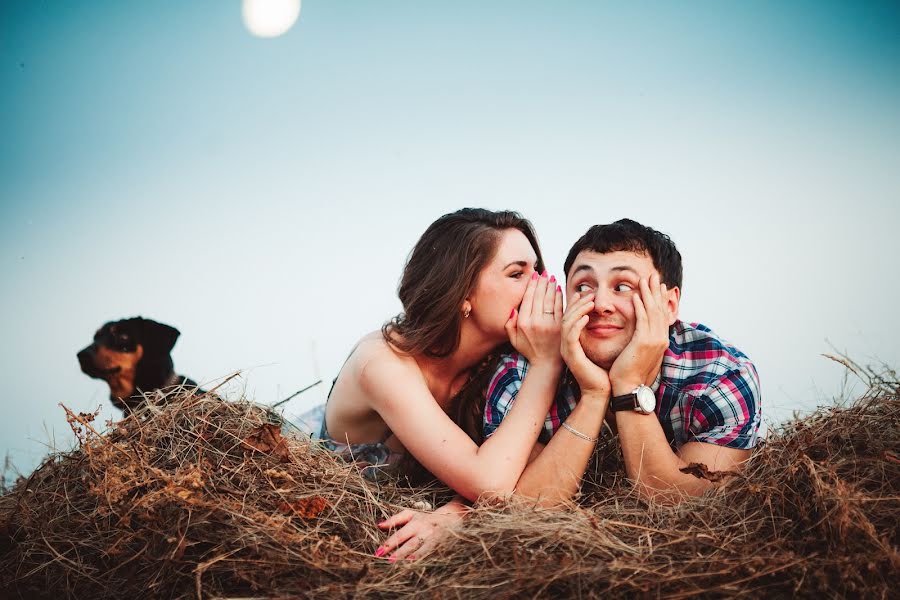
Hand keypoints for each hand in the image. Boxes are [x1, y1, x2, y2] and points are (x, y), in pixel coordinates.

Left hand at [375, 502, 466, 560]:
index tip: (378, 552)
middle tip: (388, 560)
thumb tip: (378, 525)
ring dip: (410, 557)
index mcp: (415, 522)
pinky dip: (421, 559)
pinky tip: (414, 565)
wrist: (449, 519)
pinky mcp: (438, 546)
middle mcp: (423, 531)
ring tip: (401, 564)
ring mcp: (432, 540)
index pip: (399, 534)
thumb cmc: (424, 518)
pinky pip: (428, 554)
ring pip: (420, 550)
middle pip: (409, 543)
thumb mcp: (409, 514)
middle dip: (398, 552)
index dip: (389, 543)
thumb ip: (394, 520)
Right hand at [506, 271, 562, 367]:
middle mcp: (535, 322)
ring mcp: (548, 324)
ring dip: (551, 286)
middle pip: (539, 296)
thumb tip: (513, 309)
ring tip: (552, 277)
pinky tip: (559, 289)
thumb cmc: (530, 350)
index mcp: (522, 323)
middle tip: (544, 272)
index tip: (535, 276)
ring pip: (549, 299)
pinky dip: (559, 297)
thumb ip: (509, 324)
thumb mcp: (513, 340)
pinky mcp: (560, 326)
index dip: (532, 285)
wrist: (547, 364)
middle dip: (542, 282)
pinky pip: (559, 307)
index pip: (528, 298)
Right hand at [560, 291, 610, 394]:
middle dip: (576, 303)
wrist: (600, 392)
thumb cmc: (602, 371)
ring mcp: (567, 350)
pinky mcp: (572, 355)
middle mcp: (566, 344)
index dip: (575, 304)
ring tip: (590, 300)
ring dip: (578, 310)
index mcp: (570, 342)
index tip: (585, 293)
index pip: (569, 317)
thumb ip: (597, 333)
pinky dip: (578, 323)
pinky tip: (587, 315)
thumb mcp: (599, 348)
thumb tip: (603, 318)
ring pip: (567, 323)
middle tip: (588, 293)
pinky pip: (571, 335)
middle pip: (566, 316)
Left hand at [609, 272, 669, 393]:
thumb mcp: (640, 354)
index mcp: (660, 341)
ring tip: (644, 279)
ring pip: (652, 311)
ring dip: (648, 294)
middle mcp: (661, 338)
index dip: (659, 298)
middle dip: (656, 290)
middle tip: (653, 275)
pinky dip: (640, 306)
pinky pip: (643, 320)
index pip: (661, 314)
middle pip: (659, 308)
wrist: (629, 390)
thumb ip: (642, 341)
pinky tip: (636, 296)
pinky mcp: (644, 343)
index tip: (658, 285)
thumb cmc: (630, 374)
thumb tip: (640, 334)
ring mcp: (655, 340)